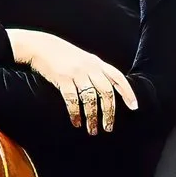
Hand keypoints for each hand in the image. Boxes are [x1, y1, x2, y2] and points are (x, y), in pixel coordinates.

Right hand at [4, 28, 135, 131]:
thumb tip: (110, 92)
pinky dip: (76, 113)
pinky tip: (76, 122)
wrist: (41, 46)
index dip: (128, 93)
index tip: (134, 107)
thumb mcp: (85, 60)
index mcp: (97, 63)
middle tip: (108, 127)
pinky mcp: (62, 78)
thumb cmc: (65, 56)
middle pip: (106, 93)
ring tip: (92, 130)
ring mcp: (76, 73)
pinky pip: (72, 100)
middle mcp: (90, 68)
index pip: (118, 78)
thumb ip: (98, 72)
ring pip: (90, 100)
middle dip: (109, 113)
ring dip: (92, 118)